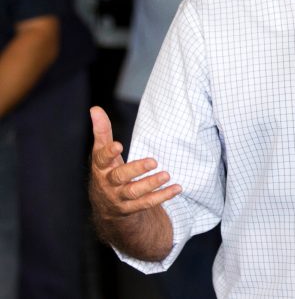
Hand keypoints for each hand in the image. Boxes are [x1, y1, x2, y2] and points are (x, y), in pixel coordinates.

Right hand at [89, 106, 180, 222]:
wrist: (106, 206)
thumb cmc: (107, 171)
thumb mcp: (103, 153)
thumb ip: (102, 132)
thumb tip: (95, 108)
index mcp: (101, 168)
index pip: (101, 159)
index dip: (108, 153)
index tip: (118, 145)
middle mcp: (108, 184)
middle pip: (120, 177)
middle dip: (136, 169)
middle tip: (153, 161)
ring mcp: (119, 198)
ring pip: (134, 192)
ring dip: (151, 184)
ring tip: (167, 174)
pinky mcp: (131, 208)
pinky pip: (147, 203)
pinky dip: (163, 196)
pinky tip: (177, 188)